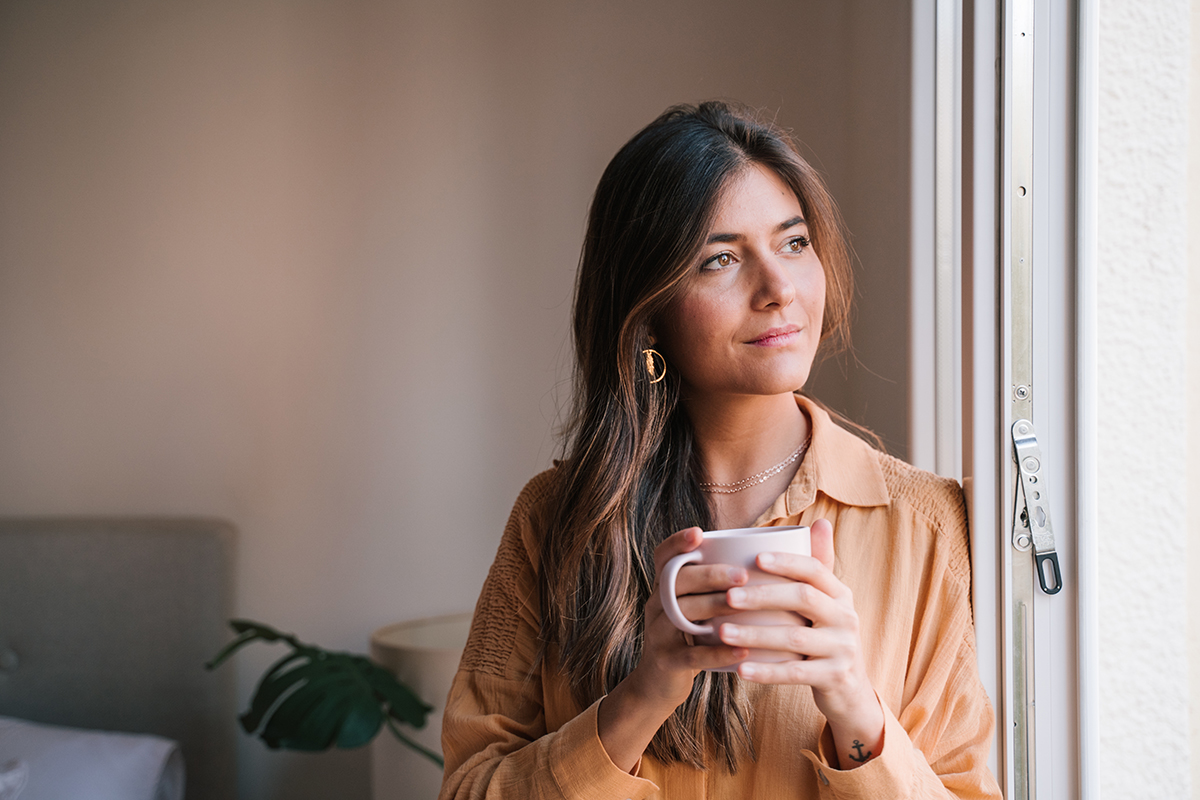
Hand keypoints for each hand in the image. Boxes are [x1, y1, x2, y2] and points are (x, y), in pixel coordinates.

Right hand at [628, 526, 750, 706]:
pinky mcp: (666, 662)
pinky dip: (718, 652)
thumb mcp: (693, 609)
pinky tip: (743, 650)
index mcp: (663, 588)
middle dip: (710, 575)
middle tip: (742, 575)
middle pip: (676, 582)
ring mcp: (658, 634)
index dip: (677, 542)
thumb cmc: (690, 639)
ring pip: (682, 614)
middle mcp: (656, 606)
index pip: (662, 557)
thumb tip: (757, 560)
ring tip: (744, 605)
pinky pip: (692, 655)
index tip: (699, 533)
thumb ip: (713, 587)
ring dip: (714, 607)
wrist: (658, 686)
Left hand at [716, 519, 883, 766]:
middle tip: (727, 596)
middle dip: (762, 595)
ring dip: (755, 634)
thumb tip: (820, 521)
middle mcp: (846, 618)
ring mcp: (843, 649)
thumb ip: (819, 566)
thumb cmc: (827, 637)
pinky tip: (740, 668)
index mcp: (841, 594)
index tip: (754, 558)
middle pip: (803, 598)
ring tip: (722, 632)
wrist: (851, 690)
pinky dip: (766, 671)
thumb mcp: (828, 603)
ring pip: (794, 638)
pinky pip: (795, 673)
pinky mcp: (835, 678)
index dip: (786, 562)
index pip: (815, 569)